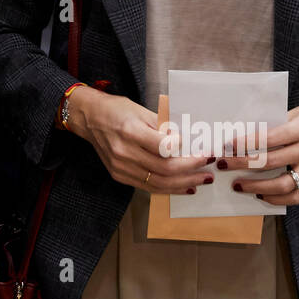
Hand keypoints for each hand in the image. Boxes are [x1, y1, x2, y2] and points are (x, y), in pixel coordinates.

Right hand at [68, 87, 215, 192]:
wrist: (88, 118)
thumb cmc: (116, 110)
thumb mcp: (141, 110)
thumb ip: (164, 126)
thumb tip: (188, 140)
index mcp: (130, 131)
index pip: (164, 148)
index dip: (186, 152)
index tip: (203, 150)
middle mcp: (124, 152)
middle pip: (164, 169)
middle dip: (192, 170)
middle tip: (209, 167)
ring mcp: (121, 167)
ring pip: (158, 183)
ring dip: (184, 183)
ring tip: (203, 180)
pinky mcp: (119, 175)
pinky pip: (148, 187)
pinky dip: (169, 188)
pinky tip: (185, 186)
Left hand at [218, 96, 298, 205]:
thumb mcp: (289, 114)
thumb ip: (269, 127)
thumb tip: (237, 141)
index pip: (270, 138)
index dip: (246, 144)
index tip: (227, 146)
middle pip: (272, 162)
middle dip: (243, 165)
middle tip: (224, 166)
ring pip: (284, 185)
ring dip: (257, 187)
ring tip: (238, 185)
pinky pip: (297, 196)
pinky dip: (276, 198)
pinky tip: (260, 194)